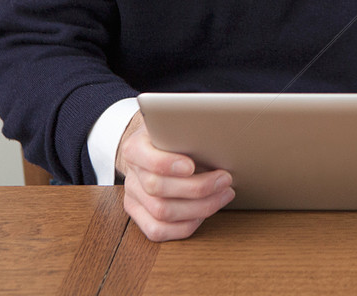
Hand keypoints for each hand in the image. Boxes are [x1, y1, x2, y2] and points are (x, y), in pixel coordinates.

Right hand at [116, 112, 235, 241]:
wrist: (152, 148)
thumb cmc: (171, 136)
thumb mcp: (176, 126)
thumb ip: (187, 131)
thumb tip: (218, 137)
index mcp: (135, 148)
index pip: (147, 159)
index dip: (168, 164)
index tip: (191, 166)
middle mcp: (131, 174)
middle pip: (158, 189)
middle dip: (198, 187)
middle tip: (225, 179)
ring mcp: (133, 197)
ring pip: (161, 213)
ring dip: (199, 207)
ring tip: (224, 194)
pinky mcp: (139, 215)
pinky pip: (157, 230)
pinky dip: (185, 225)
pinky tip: (204, 213)